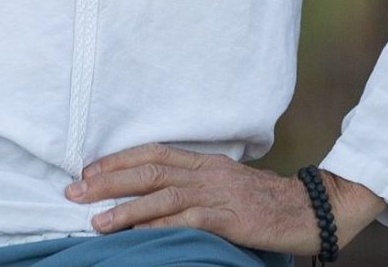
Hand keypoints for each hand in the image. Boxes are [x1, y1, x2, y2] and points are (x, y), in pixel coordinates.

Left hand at [65, 143, 387, 252]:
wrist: (313, 209)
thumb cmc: (267, 201)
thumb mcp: (227, 184)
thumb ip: (195, 183)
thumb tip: (157, 191)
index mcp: (204, 162)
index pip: (152, 152)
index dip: (117, 160)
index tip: (87, 170)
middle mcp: (206, 172)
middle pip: (147, 170)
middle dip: (107, 181)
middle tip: (74, 192)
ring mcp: (217, 194)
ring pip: (161, 195)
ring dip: (124, 209)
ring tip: (96, 221)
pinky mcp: (228, 218)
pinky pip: (186, 220)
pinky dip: (158, 227)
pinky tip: (136, 235)